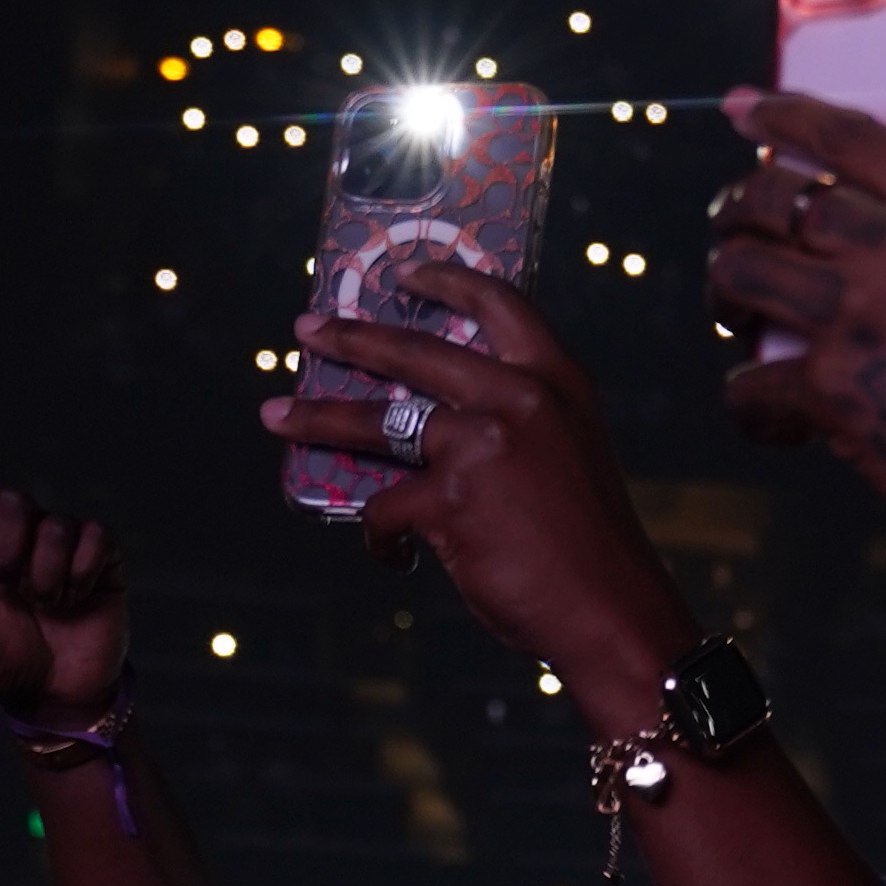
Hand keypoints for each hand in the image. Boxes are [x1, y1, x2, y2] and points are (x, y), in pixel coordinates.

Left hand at [0, 387, 130, 726]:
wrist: (62, 693)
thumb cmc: (9, 666)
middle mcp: (21, 533)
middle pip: (12, 501)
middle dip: (9, 553)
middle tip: (14, 595)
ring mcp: (62, 542)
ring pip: (54, 527)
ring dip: (47, 576)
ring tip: (48, 607)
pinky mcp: (100, 555)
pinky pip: (92, 537)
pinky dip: (80, 574)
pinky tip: (76, 600)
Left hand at [265, 257, 694, 669]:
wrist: (610, 613)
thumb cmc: (588, 548)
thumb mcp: (567, 456)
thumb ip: (517, 424)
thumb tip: (424, 424)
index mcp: (557, 380)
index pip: (499, 304)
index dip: (447, 281)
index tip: (405, 272)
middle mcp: (519, 398)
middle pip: (414, 352)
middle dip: (350, 337)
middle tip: (308, 331)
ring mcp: (481, 444)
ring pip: (376, 422)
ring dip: (316, 418)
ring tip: (276, 415)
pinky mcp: (449, 498)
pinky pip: (386, 507)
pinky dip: (383, 537)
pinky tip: (397, 557)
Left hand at [705, 58, 885, 633]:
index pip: (840, 135)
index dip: (777, 115)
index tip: (737, 109)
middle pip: (771, 198)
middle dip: (737, 207)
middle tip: (736, 228)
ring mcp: (860, 325)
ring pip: (742, 274)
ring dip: (726, 289)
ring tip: (737, 310)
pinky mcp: (835, 401)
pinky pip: (747, 386)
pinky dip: (747, 404)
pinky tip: (772, 416)